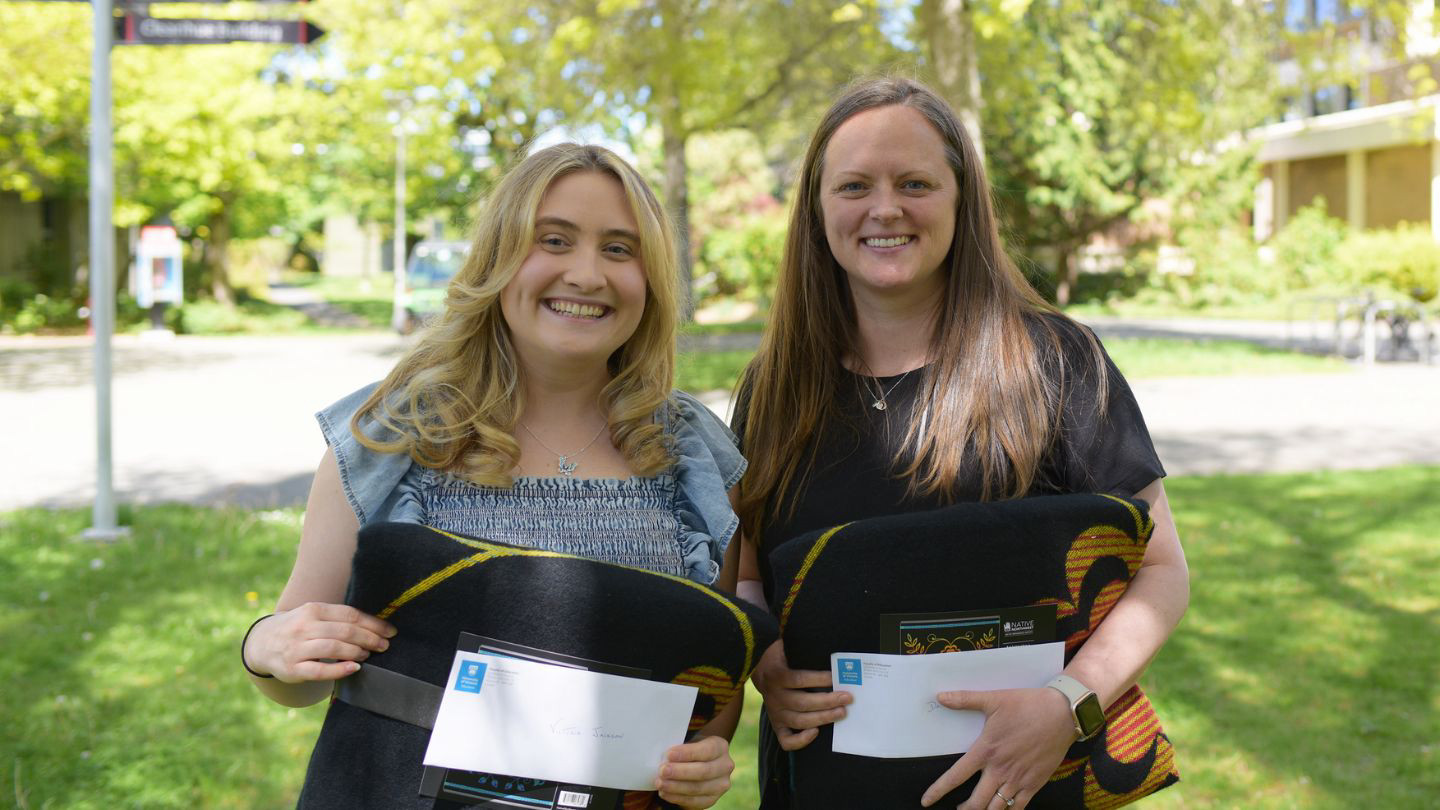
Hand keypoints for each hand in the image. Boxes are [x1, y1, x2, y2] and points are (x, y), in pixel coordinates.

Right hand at [243, 602, 395, 682]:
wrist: (261, 643)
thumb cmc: (297, 628)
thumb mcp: (313, 615)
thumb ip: (337, 618)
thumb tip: (374, 625)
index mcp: (313, 610)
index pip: (350, 615)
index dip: (373, 623)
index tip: (390, 631)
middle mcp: (304, 627)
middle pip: (345, 631)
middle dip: (370, 638)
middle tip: (384, 645)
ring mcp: (297, 648)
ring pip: (333, 648)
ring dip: (357, 652)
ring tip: (369, 655)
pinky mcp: (292, 669)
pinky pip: (319, 670)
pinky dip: (340, 669)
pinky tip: (354, 668)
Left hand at [654, 735, 732, 807]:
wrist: (698, 764)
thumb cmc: (689, 750)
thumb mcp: (689, 741)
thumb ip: (680, 745)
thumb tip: (662, 753)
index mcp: (720, 746)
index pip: (706, 750)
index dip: (687, 753)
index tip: (669, 754)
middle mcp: (725, 766)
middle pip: (703, 771)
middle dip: (680, 772)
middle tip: (662, 771)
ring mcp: (720, 785)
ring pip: (698, 788)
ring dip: (676, 787)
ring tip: (660, 783)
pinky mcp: (712, 799)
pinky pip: (694, 801)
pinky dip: (677, 798)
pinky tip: (665, 793)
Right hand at [749, 640, 850, 750]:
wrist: (757, 669)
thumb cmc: (781, 656)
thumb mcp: (784, 645)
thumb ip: (800, 645)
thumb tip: (825, 639)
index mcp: (775, 675)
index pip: (798, 679)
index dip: (819, 679)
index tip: (836, 676)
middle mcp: (773, 696)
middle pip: (802, 702)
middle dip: (828, 701)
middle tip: (848, 698)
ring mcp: (775, 713)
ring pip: (799, 721)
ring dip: (823, 718)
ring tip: (842, 712)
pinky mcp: (777, 725)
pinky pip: (786, 741)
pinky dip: (801, 741)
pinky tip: (816, 732)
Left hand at [920, 687, 1075, 808]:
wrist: (1062, 713)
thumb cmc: (1027, 705)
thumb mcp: (994, 699)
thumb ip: (965, 700)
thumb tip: (940, 697)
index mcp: (986, 750)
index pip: (956, 776)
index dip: (938, 790)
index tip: (926, 801)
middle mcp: (1000, 769)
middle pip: (976, 802)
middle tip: (958, 809)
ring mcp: (1019, 779)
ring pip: (996, 808)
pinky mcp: (1035, 783)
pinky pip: (1019, 807)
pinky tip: (1002, 809)